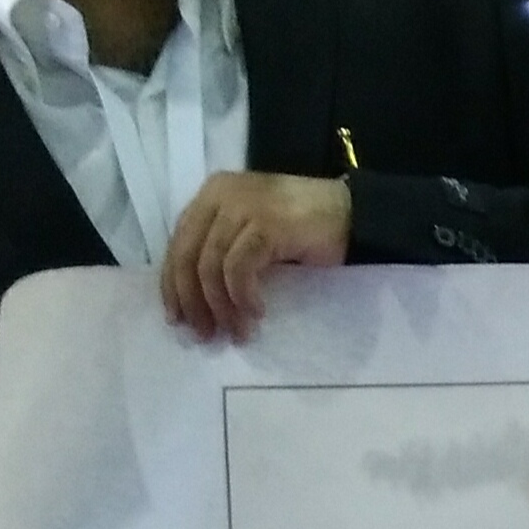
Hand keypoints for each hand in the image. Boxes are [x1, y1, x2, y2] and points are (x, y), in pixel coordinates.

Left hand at [160, 172, 351, 339]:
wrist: (356, 214)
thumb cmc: (306, 227)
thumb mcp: (254, 230)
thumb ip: (225, 245)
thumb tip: (196, 295)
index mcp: (212, 194)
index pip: (178, 243)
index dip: (173, 285)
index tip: (179, 318)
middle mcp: (220, 196)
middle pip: (188, 256)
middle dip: (193, 301)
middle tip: (205, 333)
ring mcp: (242, 207)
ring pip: (210, 266)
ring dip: (221, 306)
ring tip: (237, 332)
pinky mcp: (265, 225)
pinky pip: (239, 268)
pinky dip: (243, 296)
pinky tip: (257, 312)